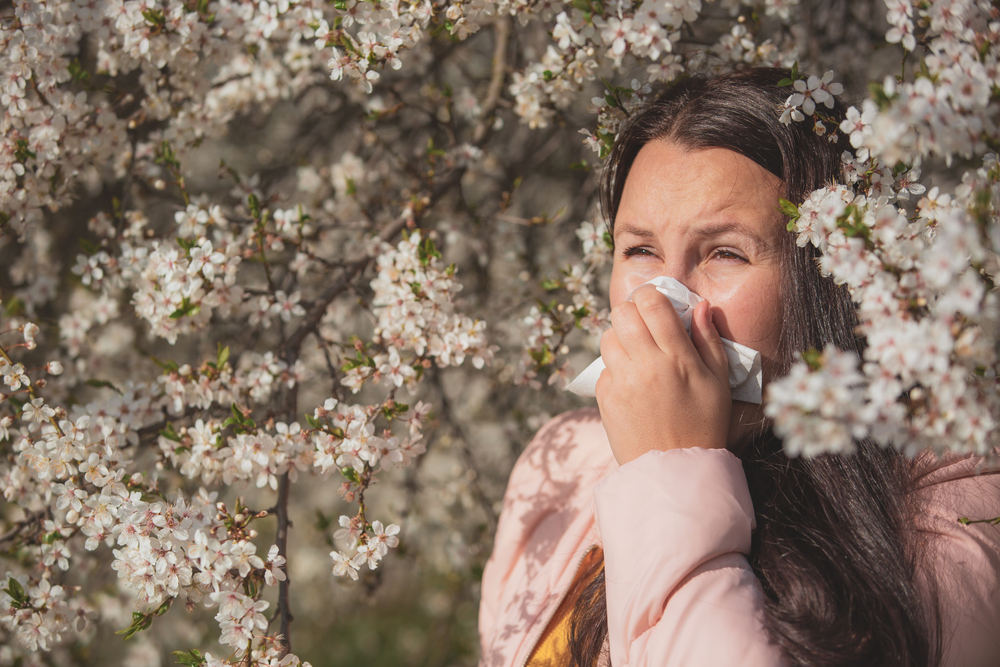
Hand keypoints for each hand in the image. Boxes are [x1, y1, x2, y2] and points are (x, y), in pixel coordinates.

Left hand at [595, 285, 731, 465]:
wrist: (675, 472)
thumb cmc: (704, 425)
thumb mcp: (718, 382)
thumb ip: (708, 340)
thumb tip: (699, 307)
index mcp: (677, 357)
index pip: (652, 303)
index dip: (651, 296)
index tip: (656, 305)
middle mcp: (645, 365)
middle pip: (622, 313)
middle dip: (632, 312)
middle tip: (644, 326)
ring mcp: (621, 381)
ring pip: (607, 337)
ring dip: (620, 339)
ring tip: (637, 355)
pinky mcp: (605, 397)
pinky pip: (603, 367)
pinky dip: (615, 368)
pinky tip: (632, 383)